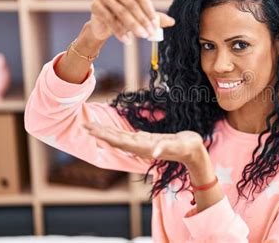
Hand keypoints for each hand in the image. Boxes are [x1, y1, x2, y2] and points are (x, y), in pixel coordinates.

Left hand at [83, 122, 204, 165]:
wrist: (194, 153)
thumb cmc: (188, 147)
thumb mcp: (179, 145)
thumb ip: (166, 147)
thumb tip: (153, 150)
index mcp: (144, 147)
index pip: (120, 140)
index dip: (105, 135)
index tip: (91, 129)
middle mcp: (140, 147)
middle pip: (115, 139)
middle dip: (100, 133)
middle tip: (84, 125)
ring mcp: (142, 144)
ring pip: (120, 138)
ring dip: (105, 132)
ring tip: (92, 127)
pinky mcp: (147, 141)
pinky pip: (127, 137)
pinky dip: (116, 133)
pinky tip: (110, 131)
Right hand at [89, 0, 175, 43]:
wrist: (104, 26)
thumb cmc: (124, 18)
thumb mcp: (141, 17)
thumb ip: (156, 18)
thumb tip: (173, 22)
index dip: (150, 12)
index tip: (156, 26)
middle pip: (132, 4)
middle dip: (142, 20)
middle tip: (150, 33)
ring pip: (121, 12)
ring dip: (133, 26)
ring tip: (141, 37)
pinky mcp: (95, 6)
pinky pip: (109, 19)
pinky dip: (119, 31)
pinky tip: (127, 40)